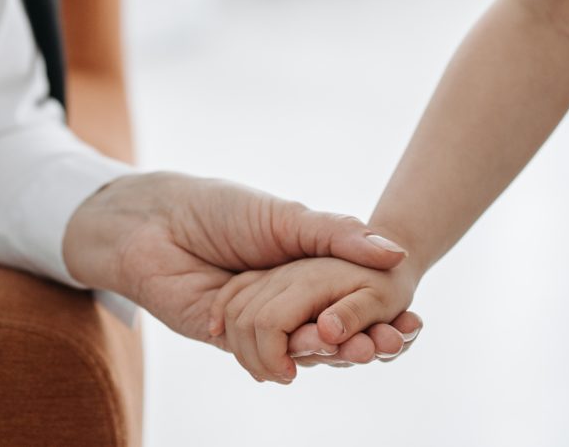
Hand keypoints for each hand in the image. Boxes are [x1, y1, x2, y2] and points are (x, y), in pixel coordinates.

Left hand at [60, 171, 421, 367]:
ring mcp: (263, 324)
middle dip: (368, 341)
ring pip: (308, 351)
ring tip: (360, 347)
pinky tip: (310, 350)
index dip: (385, 315)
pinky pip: (267, 359)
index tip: (412, 324)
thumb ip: (337, 234)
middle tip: (392, 342)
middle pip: (338, 333)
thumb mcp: (286, 217)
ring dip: (335, 353)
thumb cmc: (220, 209)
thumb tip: (396, 253)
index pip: (356, 302)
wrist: (155, 224)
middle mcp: (290, 301)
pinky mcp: (233, 343)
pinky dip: (290, 358)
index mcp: (308, 269)